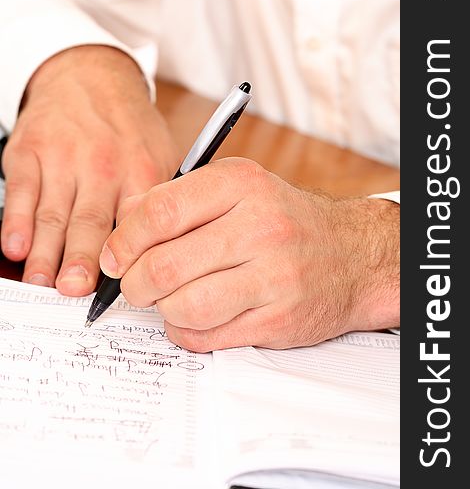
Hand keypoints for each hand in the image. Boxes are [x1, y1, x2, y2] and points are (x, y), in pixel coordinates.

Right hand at [1, 46, 177, 294]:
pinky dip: (15, 222)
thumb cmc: (129, 127)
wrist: (91, 77)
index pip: (135, 224)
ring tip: (41, 283)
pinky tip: (14, 247)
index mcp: (141, 172)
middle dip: (81, 260)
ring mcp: (64, 158)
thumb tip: (158, 252)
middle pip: (91, 222)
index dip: (127, 260)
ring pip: (53, 214)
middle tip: (74, 292)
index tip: (122, 288)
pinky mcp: (31, 151)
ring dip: (44, 253)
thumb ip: (158, 200)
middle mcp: (103, 166)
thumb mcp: (161, 155)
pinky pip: (21, 192)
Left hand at [100, 158, 399, 351]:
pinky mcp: (279, 319)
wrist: (350, 254)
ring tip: (167, 300)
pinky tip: (194, 317)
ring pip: (183, 307)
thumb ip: (178, 199)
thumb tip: (124, 227)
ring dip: (161, 309)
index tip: (115, 255)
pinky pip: (207, 337)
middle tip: (134, 284)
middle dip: (134, 283)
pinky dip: (185, 331)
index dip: (123, 240)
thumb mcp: (236, 188)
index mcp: (242, 185)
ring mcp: (273, 276)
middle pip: (164, 266)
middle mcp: (260, 226)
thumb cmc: (283, 221)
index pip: (160, 212)